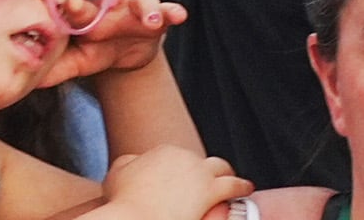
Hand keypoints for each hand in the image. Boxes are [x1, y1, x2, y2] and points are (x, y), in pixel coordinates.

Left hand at [36, 0, 183, 87]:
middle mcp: (110, 5)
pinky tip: (180, 15)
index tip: (70, 1)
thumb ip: (58, 68)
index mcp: (86, 14)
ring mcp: (133, 9)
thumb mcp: (78, 61)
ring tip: (152, 15)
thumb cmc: (96, 50)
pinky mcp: (156, 17)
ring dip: (147, 3)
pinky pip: (166, 12)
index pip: (79, 4)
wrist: (125, 53)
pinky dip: (172, 12)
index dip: (75, 2)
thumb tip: (30, 81)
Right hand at [101, 148, 253, 219]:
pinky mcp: (211, 190)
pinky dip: (242, 187)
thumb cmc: (122, 204)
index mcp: (162, 151)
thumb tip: (134, 161)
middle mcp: (183, 156)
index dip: (187, 169)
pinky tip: (246, 190)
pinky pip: (234, 185)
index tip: (189, 179)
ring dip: (229, 174)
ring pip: (221, 168)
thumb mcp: (117, 175)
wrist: (134, 219)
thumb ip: (128, 164)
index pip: (180, 158)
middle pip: (202, 161)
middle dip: (209, 171)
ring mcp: (199, 172)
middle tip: (214, 180)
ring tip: (236, 183)